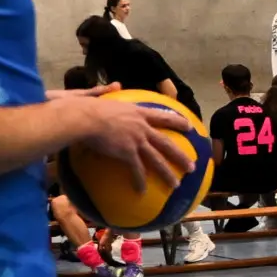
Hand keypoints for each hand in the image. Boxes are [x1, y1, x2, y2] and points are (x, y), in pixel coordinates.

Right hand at [66, 90, 195, 184]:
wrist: (84, 117)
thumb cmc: (87, 106)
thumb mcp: (103, 96)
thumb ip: (110, 91)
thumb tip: (114, 84)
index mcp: (137, 112)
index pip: (162, 116)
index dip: (177, 121)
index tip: (189, 126)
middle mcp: (141, 127)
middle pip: (166, 143)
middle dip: (181, 155)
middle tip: (192, 166)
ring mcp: (137, 140)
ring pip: (157, 160)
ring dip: (167, 173)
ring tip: (176, 185)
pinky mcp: (128, 152)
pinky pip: (137, 170)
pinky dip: (139, 182)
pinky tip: (141, 192)